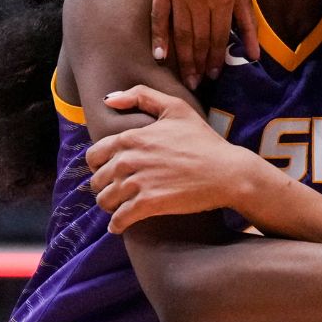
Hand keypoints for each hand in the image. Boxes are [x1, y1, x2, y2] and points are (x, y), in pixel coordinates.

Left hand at [87, 85, 258, 233]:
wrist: (227, 172)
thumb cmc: (204, 140)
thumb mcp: (176, 108)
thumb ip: (141, 96)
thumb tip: (109, 100)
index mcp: (131, 137)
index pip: (94, 155)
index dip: (98, 165)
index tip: (108, 171)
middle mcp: (129, 159)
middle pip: (97, 180)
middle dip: (104, 187)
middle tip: (116, 191)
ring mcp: (138, 183)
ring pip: (105, 200)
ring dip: (109, 206)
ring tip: (119, 207)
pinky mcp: (148, 204)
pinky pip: (119, 219)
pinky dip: (116, 225)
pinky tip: (119, 226)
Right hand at [150, 0, 258, 89]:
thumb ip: (247, 20)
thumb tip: (254, 55)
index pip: (219, 37)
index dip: (216, 59)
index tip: (213, 75)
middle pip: (198, 38)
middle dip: (198, 64)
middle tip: (196, 84)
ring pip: (179, 31)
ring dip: (182, 57)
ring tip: (184, 75)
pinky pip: (159, 15)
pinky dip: (160, 37)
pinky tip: (161, 56)